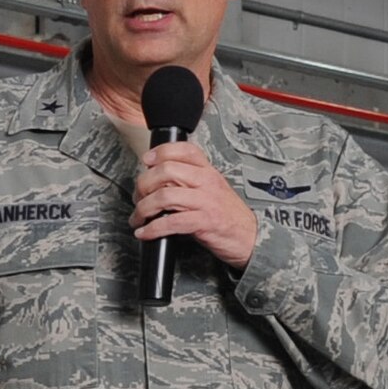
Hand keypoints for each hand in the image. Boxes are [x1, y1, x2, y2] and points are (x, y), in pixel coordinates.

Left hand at [132, 141, 257, 270]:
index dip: (161, 152)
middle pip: (166, 171)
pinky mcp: (203, 223)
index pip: (184, 150)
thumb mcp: (212, 190)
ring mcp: (205, 202)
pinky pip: (171, 222)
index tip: (146, 161)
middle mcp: (207, 182)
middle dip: (144, 184)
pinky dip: (152, 229)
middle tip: (138, 197)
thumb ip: (191, 181)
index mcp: (209, 171)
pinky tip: (144, 233)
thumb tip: (158, 182)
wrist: (250, 238)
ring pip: (164, 196)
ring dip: (143, 209)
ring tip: (138, 218)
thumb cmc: (227, 216)